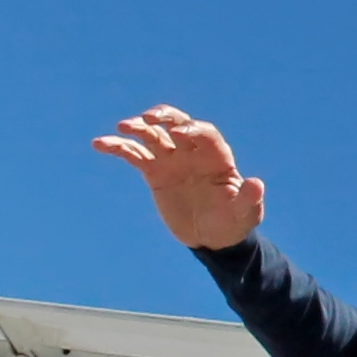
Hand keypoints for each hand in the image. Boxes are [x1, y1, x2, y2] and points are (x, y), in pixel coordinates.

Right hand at [94, 105, 265, 248]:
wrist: (212, 238)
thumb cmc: (234, 222)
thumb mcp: (246, 214)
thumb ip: (249, 199)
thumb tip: (257, 184)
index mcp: (217, 157)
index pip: (205, 133)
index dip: (194, 129)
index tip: (181, 134)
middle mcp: (193, 152)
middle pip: (177, 125)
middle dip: (165, 118)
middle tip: (149, 118)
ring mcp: (172, 160)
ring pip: (153, 136)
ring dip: (138, 128)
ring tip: (122, 127)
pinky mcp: (155, 173)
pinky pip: (134, 155)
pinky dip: (118, 147)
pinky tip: (100, 143)